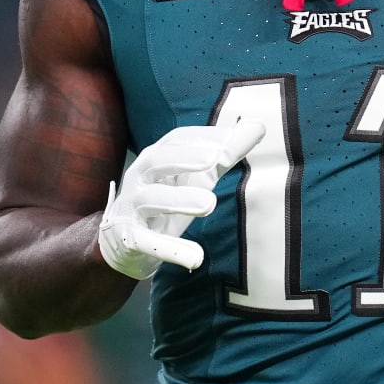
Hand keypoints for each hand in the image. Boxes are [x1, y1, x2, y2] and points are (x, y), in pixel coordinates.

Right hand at [97, 121, 263, 279]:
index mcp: (156, 157)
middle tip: (215, 159)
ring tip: (209, 203)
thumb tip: (258, 126)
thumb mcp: (197, 176)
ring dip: (179, 199)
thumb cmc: (167, 198)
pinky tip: (195, 257)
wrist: (124, 241)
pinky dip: (171, 249)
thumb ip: (225, 153)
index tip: (230, 138)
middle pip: (156, 160)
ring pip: (151, 199)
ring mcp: (132, 207)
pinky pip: (148, 242)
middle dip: (184, 157)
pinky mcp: (130, 237)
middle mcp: (140, 177)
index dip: (201, 137)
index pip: (176, 140)